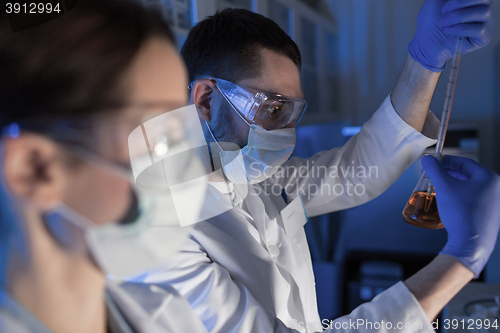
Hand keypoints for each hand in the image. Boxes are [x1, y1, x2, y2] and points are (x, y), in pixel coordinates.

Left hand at [409, 0, 493, 71]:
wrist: (424, 41)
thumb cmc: (431, 20)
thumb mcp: (438, 0)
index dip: (460, 0)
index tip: (445, 7)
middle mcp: (483, 8)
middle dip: (460, 4)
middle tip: (443, 13)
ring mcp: (486, 23)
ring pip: (484, 12)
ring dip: (459, 17)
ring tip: (444, 24)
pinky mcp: (484, 37)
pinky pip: (481, 30)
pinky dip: (461, 29)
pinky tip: (449, 31)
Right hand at [422, 155, 499, 277]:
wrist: (470, 243)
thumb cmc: (462, 214)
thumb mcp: (444, 187)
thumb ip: (435, 169)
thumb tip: (428, 159)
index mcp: (489, 179)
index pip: (465, 163)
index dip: (446, 161)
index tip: (434, 162)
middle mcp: (496, 190)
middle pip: (468, 175)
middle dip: (448, 175)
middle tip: (434, 176)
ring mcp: (494, 204)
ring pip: (470, 188)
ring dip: (453, 186)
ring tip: (438, 189)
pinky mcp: (490, 216)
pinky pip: (473, 200)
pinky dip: (459, 198)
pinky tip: (448, 203)